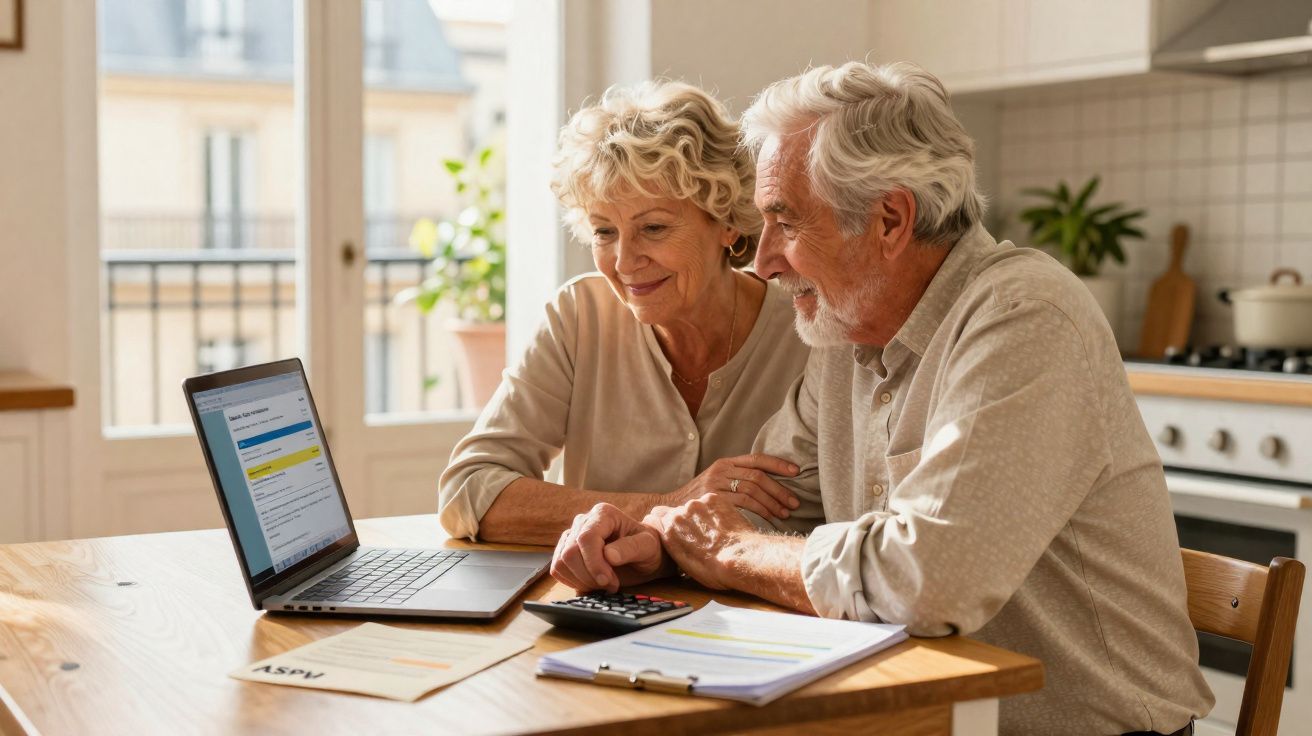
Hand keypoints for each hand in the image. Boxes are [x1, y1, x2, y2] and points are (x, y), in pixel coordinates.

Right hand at [550, 503, 669, 592]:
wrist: (644, 557)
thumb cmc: (649, 548)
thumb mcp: (648, 547)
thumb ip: (631, 548)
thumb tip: (609, 555)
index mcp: (603, 514)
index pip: (586, 538)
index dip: (593, 563)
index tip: (608, 581)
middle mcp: (583, 521)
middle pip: (570, 553)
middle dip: (590, 576)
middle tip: (611, 585)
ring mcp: (572, 536)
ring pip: (561, 563)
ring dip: (582, 581)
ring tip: (604, 585)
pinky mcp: (565, 552)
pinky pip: (558, 570)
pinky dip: (574, 582)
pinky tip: (592, 584)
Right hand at [646, 494, 756, 589]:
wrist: (741, 558)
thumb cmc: (715, 569)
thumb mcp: (685, 565)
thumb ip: (674, 545)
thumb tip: (673, 539)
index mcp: (668, 531)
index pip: (655, 518)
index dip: (665, 524)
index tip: (674, 529)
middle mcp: (678, 514)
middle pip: (676, 512)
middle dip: (685, 521)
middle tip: (699, 535)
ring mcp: (696, 503)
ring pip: (694, 507)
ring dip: (701, 516)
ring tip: (715, 531)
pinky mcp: (713, 498)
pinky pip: (710, 502)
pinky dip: (715, 510)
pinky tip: (724, 524)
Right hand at [671, 454, 800, 520]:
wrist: (670, 508)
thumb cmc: (699, 498)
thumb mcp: (716, 481)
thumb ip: (737, 478)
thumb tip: (768, 485)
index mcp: (725, 462)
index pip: (756, 459)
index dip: (778, 464)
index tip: (796, 471)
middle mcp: (721, 470)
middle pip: (758, 476)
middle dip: (779, 489)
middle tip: (794, 502)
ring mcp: (716, 485)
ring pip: (753, 490)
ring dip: (772, 503)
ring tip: (785, 513)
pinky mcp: (714, 500)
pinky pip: (743, 504)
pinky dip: (760, 511)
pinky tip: (769, 519)